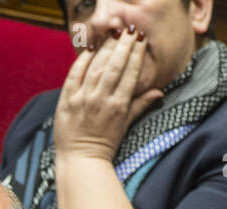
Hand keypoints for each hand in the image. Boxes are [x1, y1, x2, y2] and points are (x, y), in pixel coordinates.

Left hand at [53, 29, 163, 161]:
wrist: (81, 160)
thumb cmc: (105, 144)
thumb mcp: (126, 125)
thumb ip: (141, 105)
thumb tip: (160, 92)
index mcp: (118, 106)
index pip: (130, 73)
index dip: (136, 54)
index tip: (140, 40)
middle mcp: (101, 100)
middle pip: (115, 66)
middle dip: (123, 45)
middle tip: (130, 30)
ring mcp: (82, 99)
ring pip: (96, 67)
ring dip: (106, 49)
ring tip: (113, 34)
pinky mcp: (66, 101)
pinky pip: (74, 75)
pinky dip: (82, 61)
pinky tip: (90, 50)